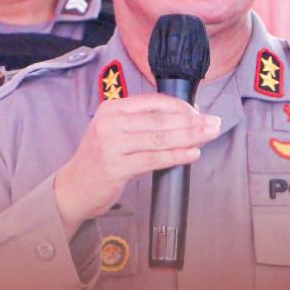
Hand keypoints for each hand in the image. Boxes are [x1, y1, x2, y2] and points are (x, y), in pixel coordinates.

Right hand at [54, 94, 220, 235]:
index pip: (153, 101)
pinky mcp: (115, 167)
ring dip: (189, 136)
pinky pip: (153, 159)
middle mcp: (110, 123)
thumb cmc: (101, 160)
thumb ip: (143, 124)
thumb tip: (185, 118)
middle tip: (214, 122)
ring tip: (209, 134)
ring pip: (159, 138)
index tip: (199, 112)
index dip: (179, 106)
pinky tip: (193, 153)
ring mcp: (111, 144)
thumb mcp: (116, 133)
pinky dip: (176, 155)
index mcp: (112, 109)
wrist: (74, 187)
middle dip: (192, 121)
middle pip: (160, 119)